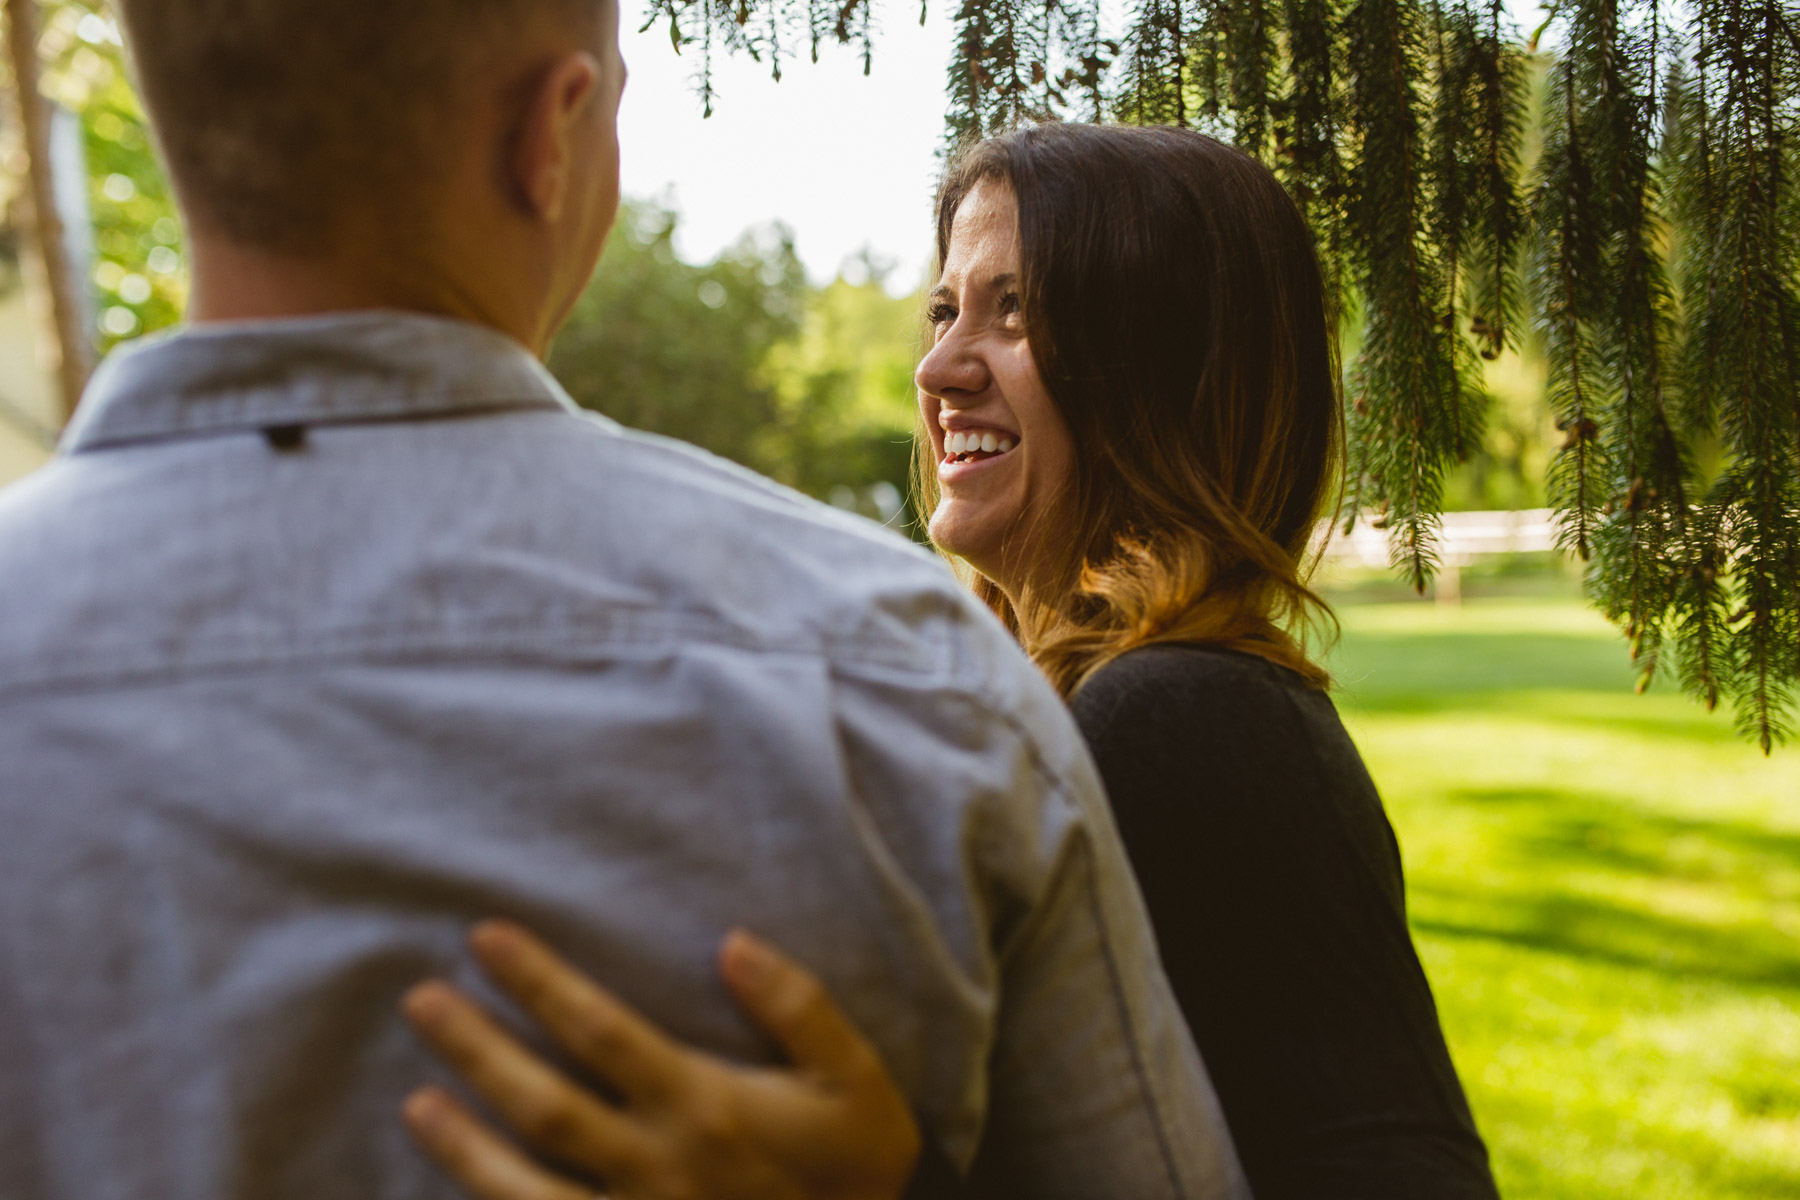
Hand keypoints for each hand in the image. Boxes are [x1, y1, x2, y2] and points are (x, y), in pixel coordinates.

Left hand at [400, 921, 921, 1199]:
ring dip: (465, 1146)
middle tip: (420, 1001)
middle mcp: (656, 1165)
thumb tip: (731, 941)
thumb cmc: (859, 1169)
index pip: (599, 1031)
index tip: (484, 937)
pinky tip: (461, 1196)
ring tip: (416, 1102)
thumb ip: (799, 1006)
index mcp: (703, 1106)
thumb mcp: (856, 1081)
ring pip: (525, 1188)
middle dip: (476, 1049)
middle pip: (543, 1103)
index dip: (537, 981)